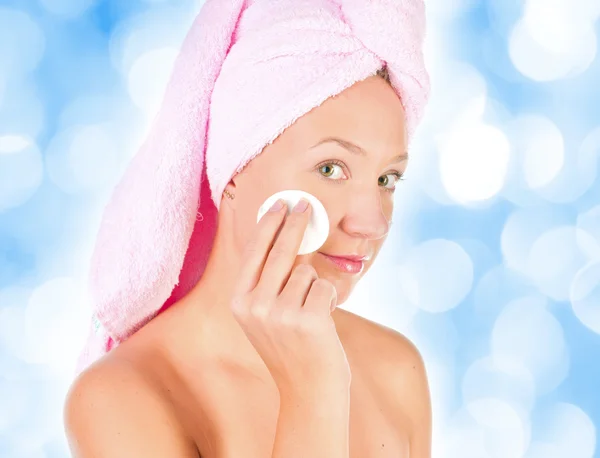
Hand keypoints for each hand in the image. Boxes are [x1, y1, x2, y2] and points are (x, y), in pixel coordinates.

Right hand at [230, 198, 350, 392]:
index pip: (254, 253)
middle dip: (295, 223)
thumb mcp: (265, 317)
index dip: (269, 225)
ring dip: (316, 286)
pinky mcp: (307, 318)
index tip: (280, 203)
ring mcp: (279, 313)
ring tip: (311, 315)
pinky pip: (325, 286)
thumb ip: (269, 282)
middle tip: (305, 204)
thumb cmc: (291, 348)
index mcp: (239, 303)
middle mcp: (254, 306)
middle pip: (280, 251)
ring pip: (307, 272)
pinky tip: (322, 324)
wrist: (308, 391)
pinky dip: (330, 299)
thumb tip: (287, 237)